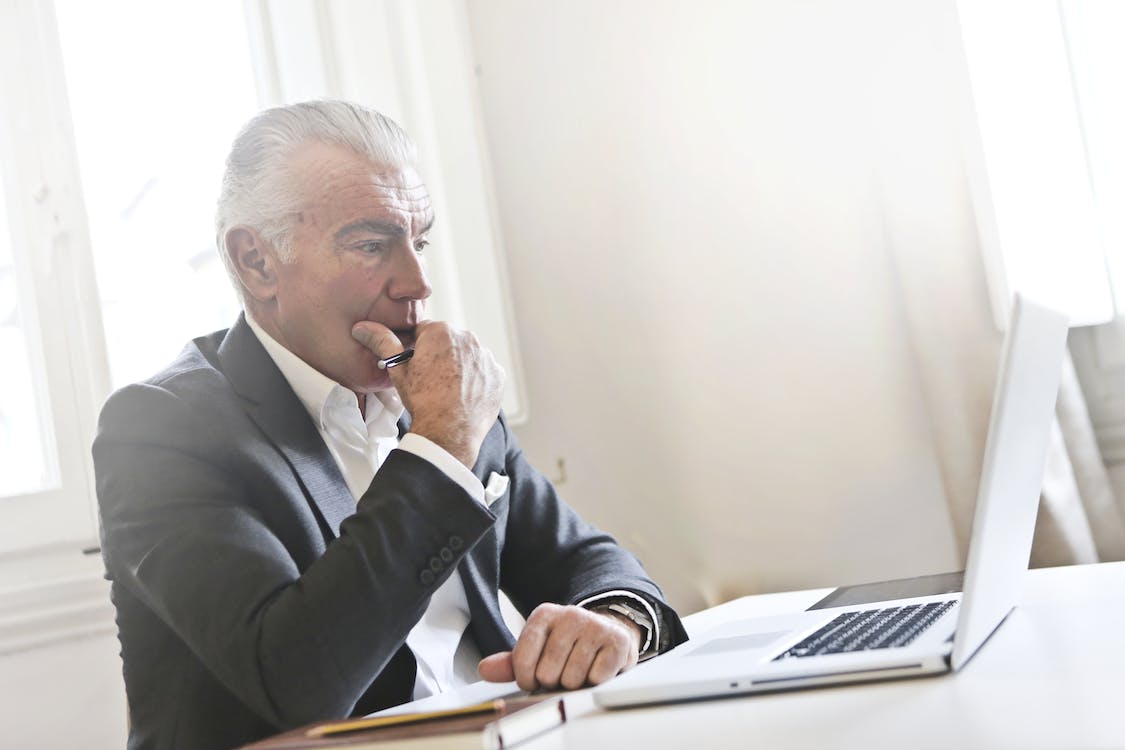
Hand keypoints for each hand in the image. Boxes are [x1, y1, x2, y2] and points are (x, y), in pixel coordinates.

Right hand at [352, 320, 504, 467]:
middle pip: (449, 342)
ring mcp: (486, 357)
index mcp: (441, 331)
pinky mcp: (498, 374)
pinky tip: (464, 394)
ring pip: (468, 356)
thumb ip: (382, 342)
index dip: (418, 349)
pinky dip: (476, 379)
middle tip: (431, 380)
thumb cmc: (422, 400)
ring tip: (448, 389)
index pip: (425, 331)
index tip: (417, 365)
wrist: (448, 432)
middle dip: (440, 355)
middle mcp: (468, 338)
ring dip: (460, 366)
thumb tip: (362, 328)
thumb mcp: (398, 370)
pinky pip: (484, 371)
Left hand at [477, 603, 640, 690]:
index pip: (522, 661)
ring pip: (573, 679)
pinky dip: (595, 681)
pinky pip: (597, 678)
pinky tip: (597, 668)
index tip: (535, 677)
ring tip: (580, 670)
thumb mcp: (537, 650)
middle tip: (563, 670)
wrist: (607, 632)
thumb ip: (511, 662)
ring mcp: (595, 626)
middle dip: (554, 681)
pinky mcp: (617, 641)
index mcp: (544, 614)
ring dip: (575, 683)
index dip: (527, 679)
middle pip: (548, 673)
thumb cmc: (567, 645)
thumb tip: (485, 669)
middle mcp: (570, 615)